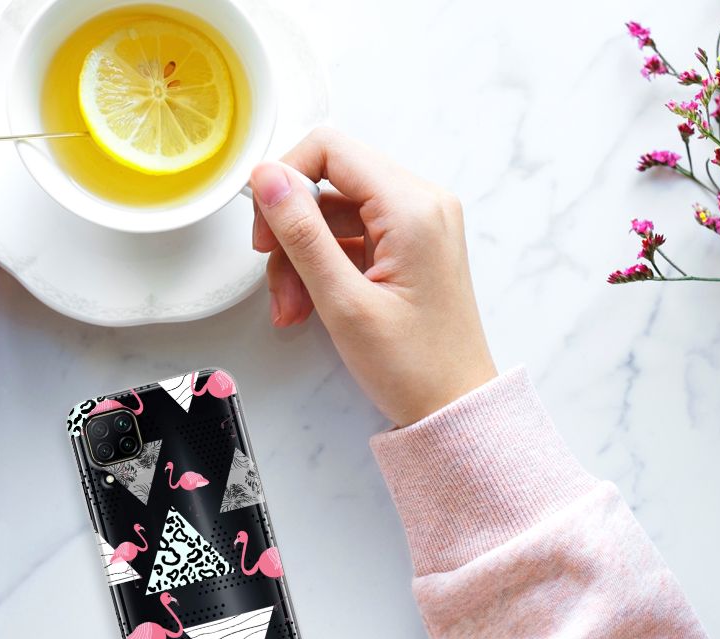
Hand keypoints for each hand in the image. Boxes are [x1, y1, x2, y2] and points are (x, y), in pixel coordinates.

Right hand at [250, 128, 495, 426]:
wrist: (454, 408)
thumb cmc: (413, 366)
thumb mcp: (343, 301)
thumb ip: (301, 233)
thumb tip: (267, 177)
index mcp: (412, 207)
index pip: (330, 149)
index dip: (285, 179)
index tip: (264, 227)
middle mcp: (421, 203)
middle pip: (329, 182)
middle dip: (291, 230)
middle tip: (275, 279)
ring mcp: (417, 224)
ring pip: (333, 214)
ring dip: (301, 257)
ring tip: (292, 309)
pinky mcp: (409, 246)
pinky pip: (350, 237)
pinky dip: (322, 267)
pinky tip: (309, 306)